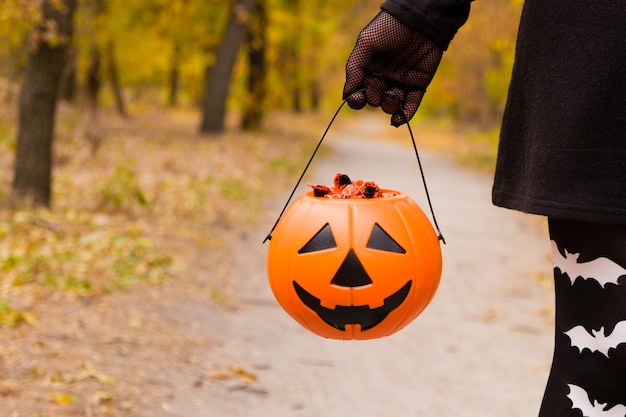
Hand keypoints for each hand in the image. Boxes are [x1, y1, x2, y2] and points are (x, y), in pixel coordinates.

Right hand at [343, 11, 442, 126]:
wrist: (419, 19)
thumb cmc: (389, 27)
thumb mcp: (366, 43)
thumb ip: (355, 68)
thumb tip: (345, 96)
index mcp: (368, 68)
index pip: (358, 91)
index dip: (356, 99)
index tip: (356, 99)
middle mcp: (384, 77)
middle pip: (374, 100)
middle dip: (374, 95)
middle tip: (381, 79)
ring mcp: (401, 82)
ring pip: (391, 105)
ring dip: (389, 106)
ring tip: (392, 94)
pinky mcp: (419, 84)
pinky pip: (410, 104)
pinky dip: (405, 114)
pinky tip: (399, 120)